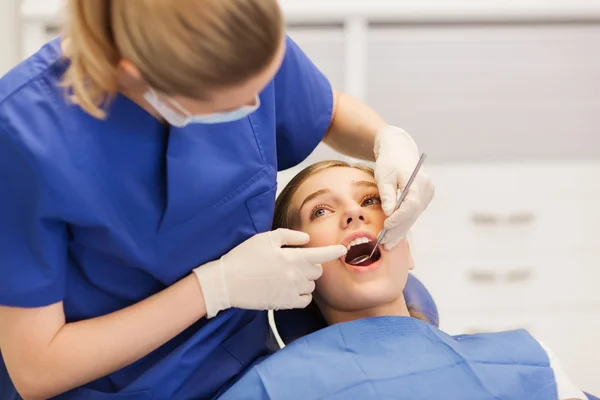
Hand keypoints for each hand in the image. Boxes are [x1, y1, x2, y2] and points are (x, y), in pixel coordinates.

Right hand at [193, 229, 346, 317]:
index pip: (321, 255)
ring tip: (289, 275)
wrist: (226, 282)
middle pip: (317, 271)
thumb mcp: (265, 239)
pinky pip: (304, 301)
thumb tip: (306, 239)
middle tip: (295, 262)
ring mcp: (291, 292)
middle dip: (311, 266)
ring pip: (311, 286)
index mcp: (292, 257)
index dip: (334, 252)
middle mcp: (295, 276)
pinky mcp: (284, 304)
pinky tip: (290, 289)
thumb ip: (289, 236)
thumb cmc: (244, 257)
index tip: (343, 250)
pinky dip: (302, 295)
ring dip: (306, 281)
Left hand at [374, 126, 434, 250]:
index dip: (399, 218)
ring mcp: (427, 195)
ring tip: (387, 244)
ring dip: (400, 231)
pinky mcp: (423, 199)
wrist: (399, 151)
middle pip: (413, 214)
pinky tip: (393, 236)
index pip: (411, 205)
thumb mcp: (384, 176)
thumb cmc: (389, 161)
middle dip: (398, 230)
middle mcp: (427, 190)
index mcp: (419, 182)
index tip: (386, 226)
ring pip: (413, 217)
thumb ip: (387, 195)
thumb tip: (389, 213)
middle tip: (385, 243)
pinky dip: (403, 224)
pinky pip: (412, 214)